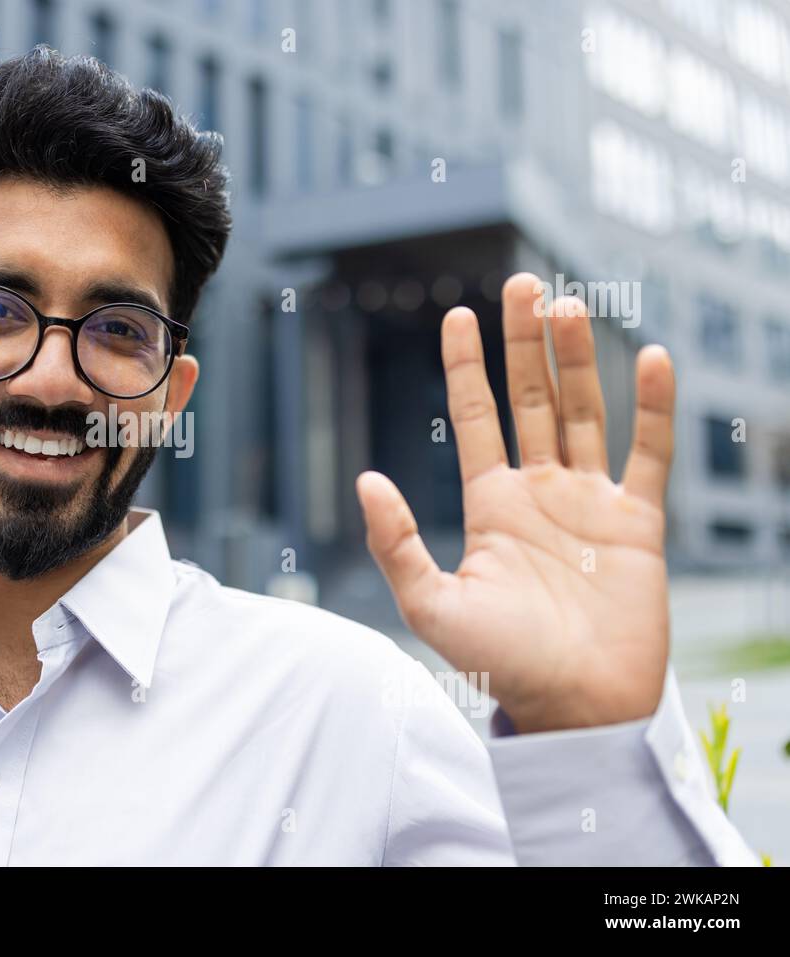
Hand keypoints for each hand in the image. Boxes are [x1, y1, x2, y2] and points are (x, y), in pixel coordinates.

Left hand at [356, 273, 673, 732]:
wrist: (573, 707)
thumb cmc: (499, 664)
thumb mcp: (431, 604)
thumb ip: (396, 542)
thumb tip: (366, 478)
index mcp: (491, 504)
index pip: (477, 417)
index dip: (467, 366)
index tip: (458, 314)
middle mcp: (540, 492)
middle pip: (532, 399)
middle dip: (525, 344)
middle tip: (522, 285)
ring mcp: (591, 503)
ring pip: (584, 413)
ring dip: (578, 359)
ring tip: (567, 305)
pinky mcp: (640, 523)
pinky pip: (649, 454)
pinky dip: (653, 408)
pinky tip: (648, 358)